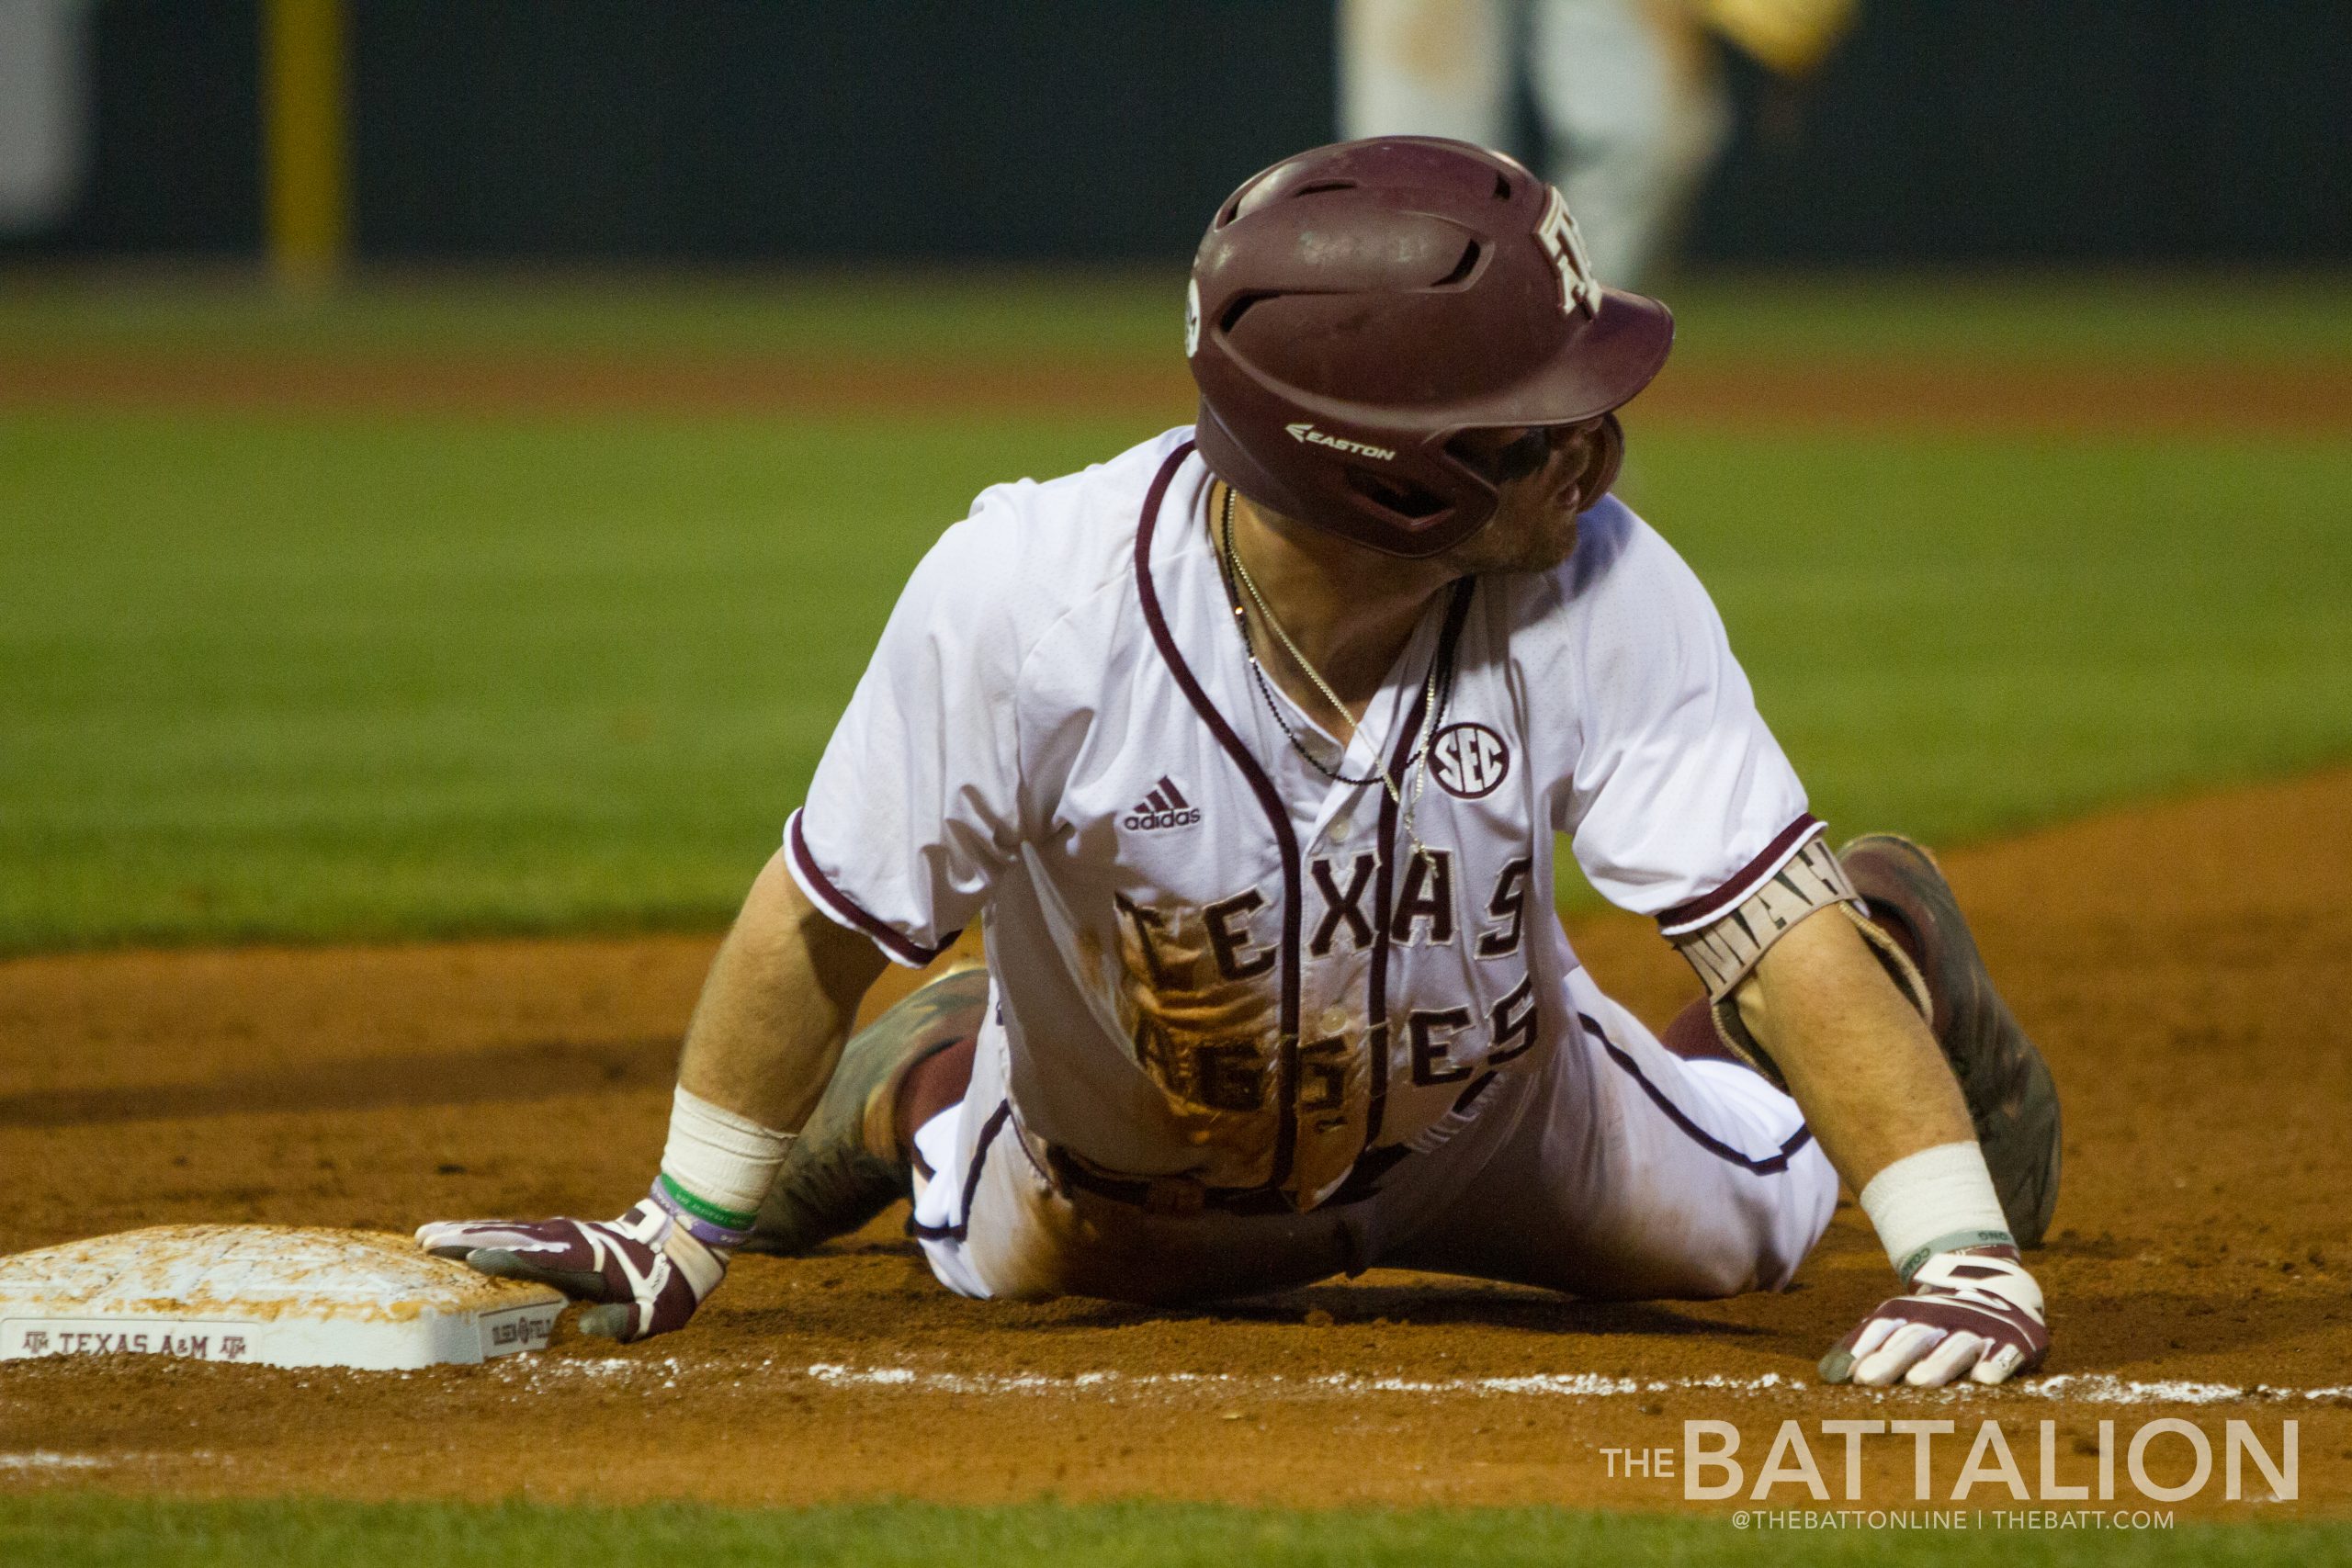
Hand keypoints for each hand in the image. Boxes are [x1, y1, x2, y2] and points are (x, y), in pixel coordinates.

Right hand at [416, 1198, 726, 1342]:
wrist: (680, 1241)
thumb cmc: (667, 1286)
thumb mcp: (656, 1313)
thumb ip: (623, 1320)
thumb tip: (585, 1325)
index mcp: (586, 1262)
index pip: (539, 1259)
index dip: (506, 1258)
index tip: (470, 1257)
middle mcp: (568, 1242)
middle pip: (510, 1237)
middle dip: (467, 1239)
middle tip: (423, 1240)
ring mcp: (561, 1234)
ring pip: (507, 1229)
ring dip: (467, 1231)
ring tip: (426, 1235)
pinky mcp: (557, 1235)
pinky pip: (514, 1232)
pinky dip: (484, 1232)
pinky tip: (459, 1237)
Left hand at [1819, 1246, 2047, 1386]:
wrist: (2001, 1285)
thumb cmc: (1938, 1319)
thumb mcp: (1902, 1324)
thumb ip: (1865, 1346)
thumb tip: (1826, 1375)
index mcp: (1912, 1315)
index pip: (1883, 1329)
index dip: (1865, 1349)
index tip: (1849, 1375)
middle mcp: (1943, 1320)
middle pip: (1914, 1339)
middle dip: (1891, 1358)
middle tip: (1870, 1380)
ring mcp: (1979, 1329)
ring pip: (1956, 1347)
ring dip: (1937, 1364)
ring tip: (1918, 1381)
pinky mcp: (2014, 1341)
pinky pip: (2005, 1354)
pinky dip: (1996, 1364)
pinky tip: (1985, 1379)